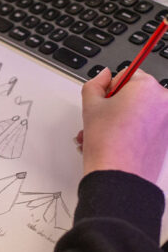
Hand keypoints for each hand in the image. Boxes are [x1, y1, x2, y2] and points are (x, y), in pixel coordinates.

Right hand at [79, 67, 167, 182]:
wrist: (119, 176)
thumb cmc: (108, 143)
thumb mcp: (90, 106)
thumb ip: (95, 84)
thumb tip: (104, 76)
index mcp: (147, 87)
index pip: (125, 75)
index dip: (109, 89)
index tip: (101, 103)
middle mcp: (163, 101)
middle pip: (134, 94)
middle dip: (115, 105)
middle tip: (100, 119)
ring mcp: (167, 120)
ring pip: (139, 111)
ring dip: (119, 119)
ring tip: (101, 134)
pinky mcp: (166, 137)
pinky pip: (146, 126)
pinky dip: (131, 130)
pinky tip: (113, 142)